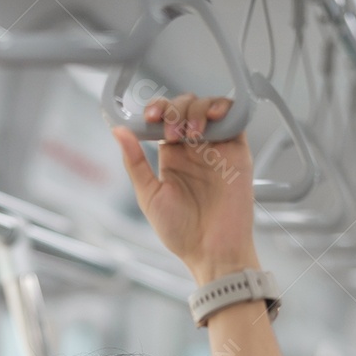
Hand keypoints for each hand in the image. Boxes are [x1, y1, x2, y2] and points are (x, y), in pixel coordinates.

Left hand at [112, 94, 259, 283]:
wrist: (211, 250)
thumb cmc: (181, 232)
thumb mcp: (149, 195)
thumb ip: (135, 162)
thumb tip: (118, 131)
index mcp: (172, 157)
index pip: (164, 118)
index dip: (157, 110)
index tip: (150, 117)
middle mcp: (194, 149)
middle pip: (185, 106)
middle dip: (175, 110)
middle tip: (172, 134)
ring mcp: (216, 147)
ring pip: (207, 106)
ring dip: (195, 110)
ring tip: (191, 134)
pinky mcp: (237, 150)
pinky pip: (234, 116)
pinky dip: (223, 108)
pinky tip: (212, 118)